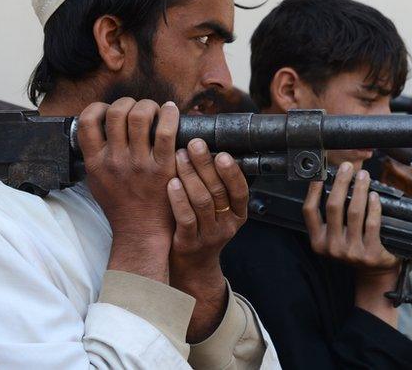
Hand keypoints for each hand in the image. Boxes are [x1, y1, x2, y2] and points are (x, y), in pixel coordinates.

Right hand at [77, 98, 178, 281]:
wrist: (141, 231)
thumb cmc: (121, 206)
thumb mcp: (97, 182)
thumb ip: (96, 157)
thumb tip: (98, 130)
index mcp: (96, 162)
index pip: (87, 121)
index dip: (99, 107)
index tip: (110, 110)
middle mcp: (115, 160)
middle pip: (116, 112)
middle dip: (128, 102)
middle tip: (138, 108)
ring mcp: (139, 164)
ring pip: (140, 116)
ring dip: (149, 105)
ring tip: (155, 110)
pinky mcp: (162, 168)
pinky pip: (166, 132)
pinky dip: (170, 115)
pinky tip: (172, 111)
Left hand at [167, 139, 249, 341]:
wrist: (191, 267)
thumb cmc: (202, 229)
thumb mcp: (218, 211)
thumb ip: (216, 187)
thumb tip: (207, 150)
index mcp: (238, 214)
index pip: (240, 190)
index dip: (232, 172)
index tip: (222, 152)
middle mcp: (227, 225)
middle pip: (218, 191)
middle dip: (206, 165)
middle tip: (194, 144)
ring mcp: (209, 236)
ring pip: (202, 202)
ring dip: (191, 176)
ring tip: (180, 156)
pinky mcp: (189, 243)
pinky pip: (186, 218)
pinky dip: (179, 199)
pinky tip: (171, 182)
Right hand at [303, 162, 398, 324]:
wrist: (374, 274)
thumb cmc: (354, 247)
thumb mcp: (336, 236)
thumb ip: (332, 216)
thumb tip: (336, 181)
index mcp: (318, 242)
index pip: (310, 212)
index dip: (313, 190)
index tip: (320, 174)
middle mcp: (332, 247)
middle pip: (334, 206)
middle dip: (341, 182)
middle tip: (348, 168)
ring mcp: (351, 252)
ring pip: (354, 212)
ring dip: (359, 189)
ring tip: (363, 177)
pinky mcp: (370, 253)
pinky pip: (372, 223)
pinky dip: (374, 206)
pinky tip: (374, 196)